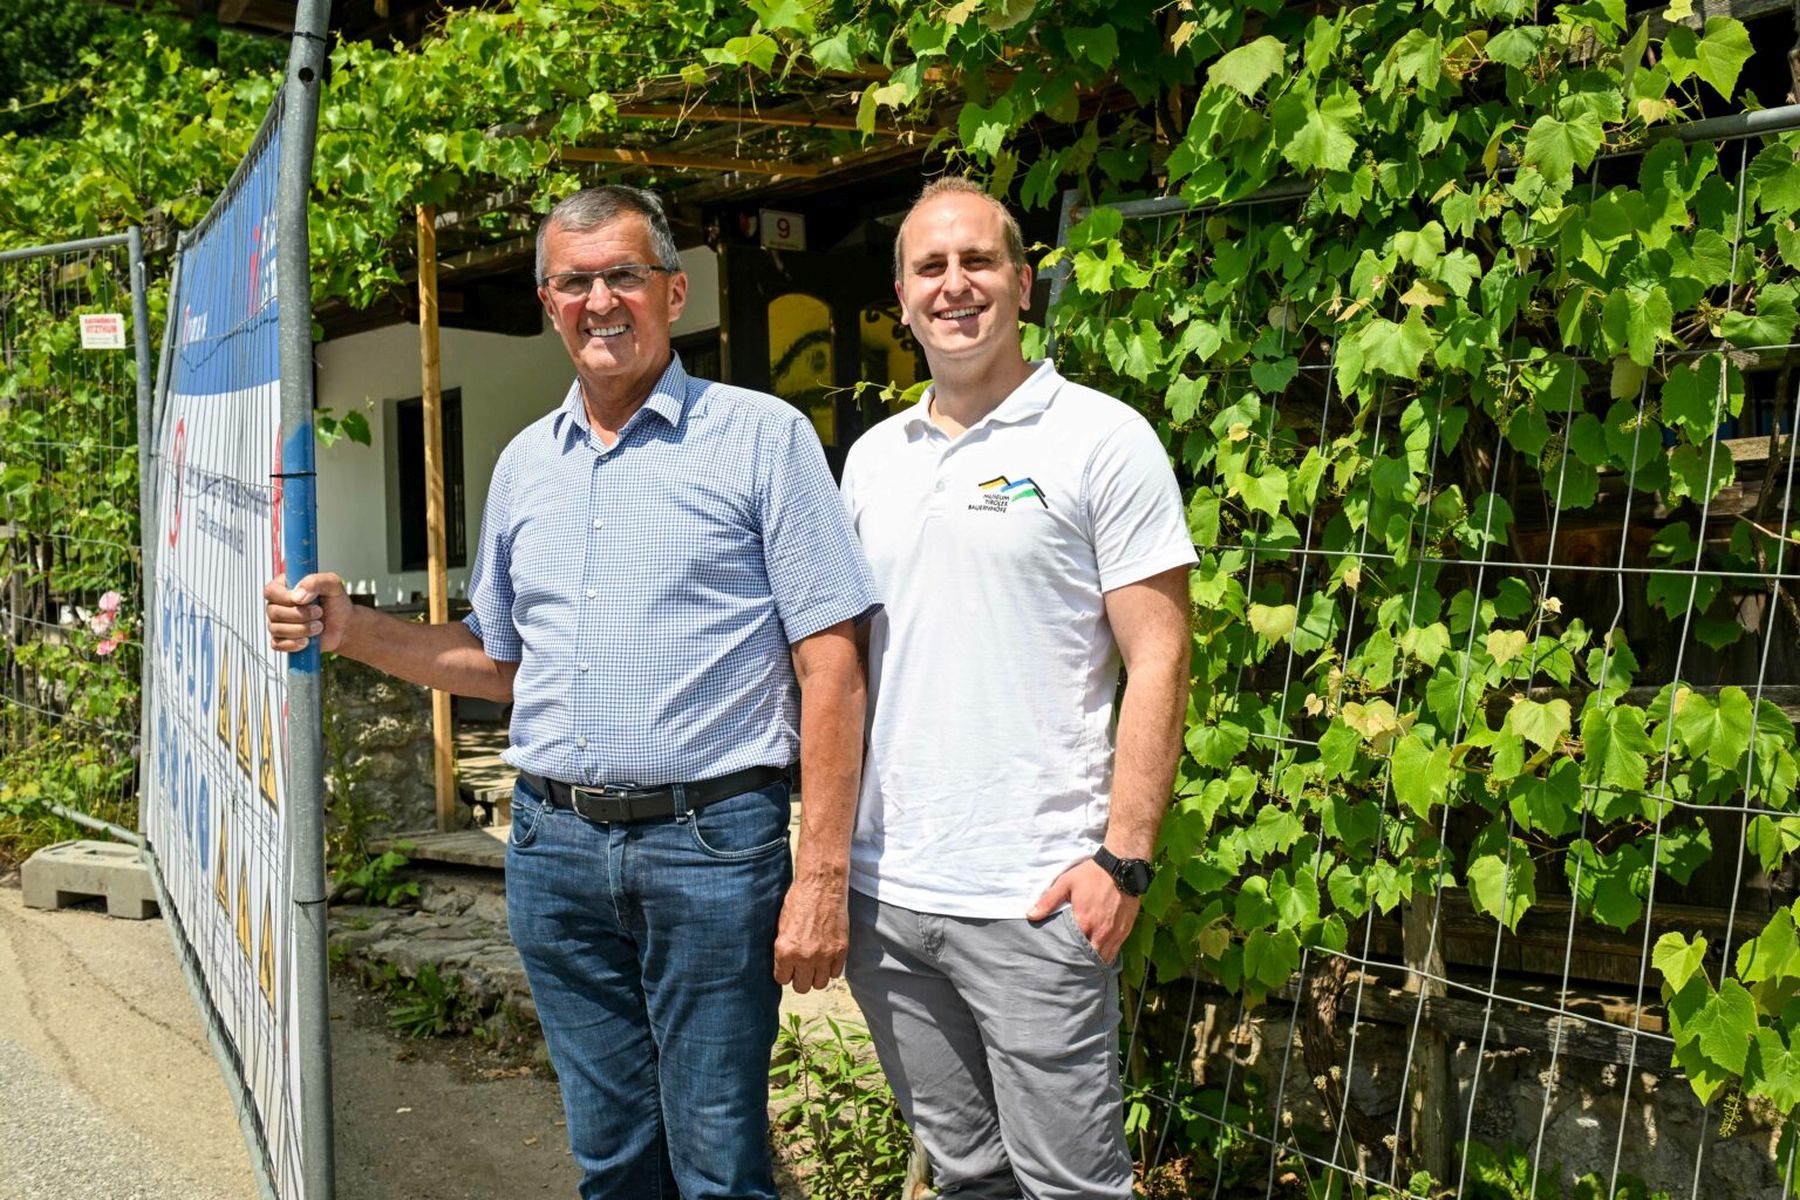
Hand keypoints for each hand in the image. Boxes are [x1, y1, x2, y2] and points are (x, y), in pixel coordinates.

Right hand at [264, 572, 351, 652]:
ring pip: (276, 629)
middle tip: (319, 613)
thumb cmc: (335, 604)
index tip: (305, 601)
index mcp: (285, 587)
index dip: (286, 598)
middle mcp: (277, 605)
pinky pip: (277, 645)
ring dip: (301, 629)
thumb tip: (298, 596)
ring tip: (319, 626)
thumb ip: (316, 581)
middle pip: (273, 612)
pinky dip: (294, 644)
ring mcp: (277, 623)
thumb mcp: (333, 584)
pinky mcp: (282, 641)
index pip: (271, 591)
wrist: (344, 627)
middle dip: (300, 615)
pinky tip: (307, 640)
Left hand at [773, 877, 848, 993]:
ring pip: (820, 984)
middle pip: (801, 987)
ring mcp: (825, 955)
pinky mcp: (841, 950)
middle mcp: (805, 957)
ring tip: (815, 963)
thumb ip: (783, 948)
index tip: (788, 966)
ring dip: (816, 975)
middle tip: (801, 966)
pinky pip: (836, 973)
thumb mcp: (781, 925)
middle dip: (800, 978)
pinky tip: (827, 956)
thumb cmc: (799, 900)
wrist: (822, 885)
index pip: (782, 979)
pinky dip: (831, 967)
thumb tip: (784, 965)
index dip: (785, 972)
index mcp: (785, 950)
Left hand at [1027, 858, 1139, 963]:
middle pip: (1090, 958)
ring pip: (1105, 957)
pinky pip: (1116, 950)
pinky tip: (1100, 953)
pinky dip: (1108, 954)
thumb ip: (1048, 901)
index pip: (1072, 950)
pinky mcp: (1125, 930)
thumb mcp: (1066, 884)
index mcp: (1083, 923)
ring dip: (1095, 960)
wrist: (1121, 867)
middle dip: (1081, 962)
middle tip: (1072, 965)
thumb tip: (1030, 915)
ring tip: (1085, 962)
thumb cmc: (1092, 875)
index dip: (1066, 956)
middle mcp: (1100, 932)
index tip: (1060, 959)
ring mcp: (1114, 933)